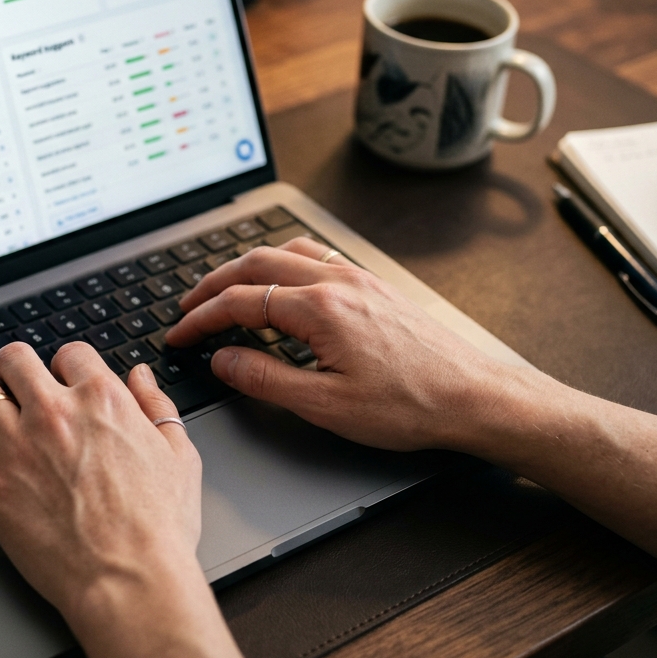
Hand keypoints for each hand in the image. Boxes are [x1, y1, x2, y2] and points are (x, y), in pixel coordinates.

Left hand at [0, 341, 200, 617]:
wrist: (130, 580)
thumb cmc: (159, 528)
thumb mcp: (178, 456)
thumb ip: (158, 407)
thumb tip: (142, 377)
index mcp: (102, 401)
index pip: (70, 352)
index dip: (66, 364)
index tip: (62, 376)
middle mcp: (54, 413)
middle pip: (14, 359)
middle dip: (13, 365)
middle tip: (13, 378)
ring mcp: (16, 447)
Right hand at [164, 237, 508, 452]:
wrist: (476, 398)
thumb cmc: (412, 405)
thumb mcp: (326, 406)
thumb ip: (265, 379)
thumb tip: (223, 360)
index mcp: (320, 308)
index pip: (240, 301)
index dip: (201, 319)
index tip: (180, 334)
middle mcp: (337, 282)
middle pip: (255, 263)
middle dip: (212, 284)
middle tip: (187, 307)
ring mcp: (358, 278)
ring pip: (285, 251)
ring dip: (245, 266)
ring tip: (224, 289)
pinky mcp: (374, 286)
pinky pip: (315, 255)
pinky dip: (281, 261)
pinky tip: (281, 281)